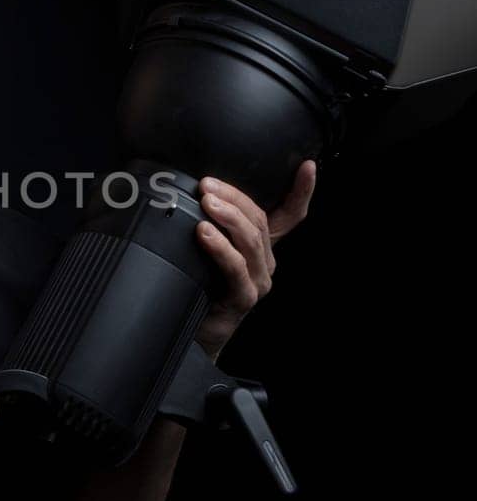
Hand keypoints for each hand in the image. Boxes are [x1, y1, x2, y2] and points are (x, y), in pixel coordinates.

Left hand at [194, 159, 316, 359]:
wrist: (192, 334)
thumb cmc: (197, 286)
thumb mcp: (206, 249)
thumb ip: (209, 223)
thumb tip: (193, 190)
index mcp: (261, 247)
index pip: (290, 215)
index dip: (301, 191)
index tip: (307, 166)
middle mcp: (265, 262)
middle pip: (259, 220)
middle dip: (234, 197)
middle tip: (207, 184)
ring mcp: (258, 281)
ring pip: (250, 240)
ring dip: (227, 216)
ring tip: (205, 201)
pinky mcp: (243, 298)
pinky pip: (235, 268)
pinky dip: (220, 247)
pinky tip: (203, 232)